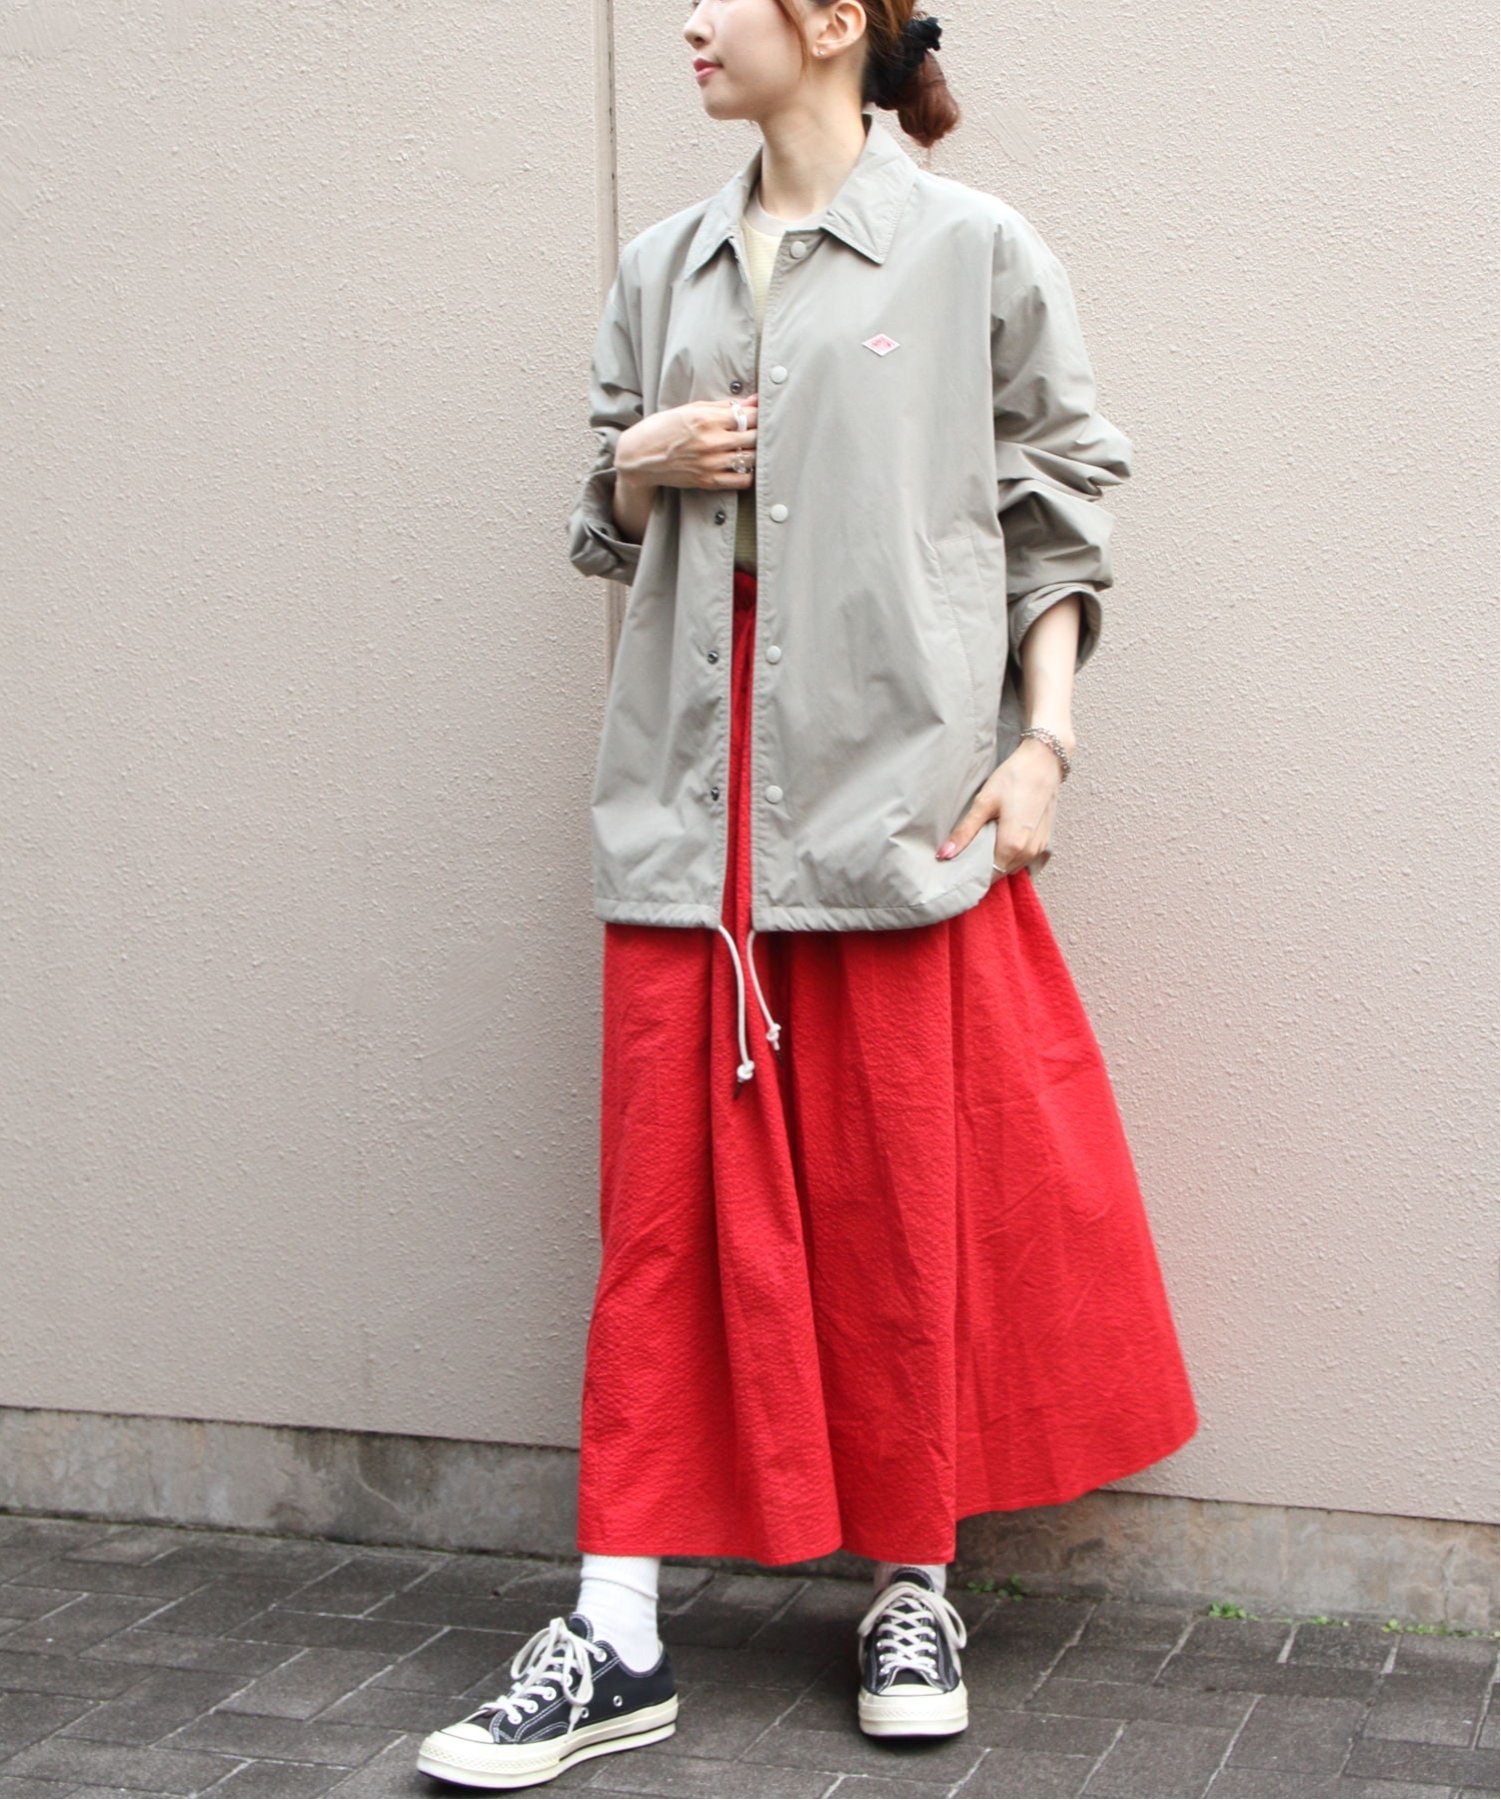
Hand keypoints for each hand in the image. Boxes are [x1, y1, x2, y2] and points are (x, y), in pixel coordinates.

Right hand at [616, 395, 757, 491]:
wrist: (639, 457)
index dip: (758, 414)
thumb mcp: (690, 409)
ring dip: (755, 452)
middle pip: (755, 436)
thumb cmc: (663, 429)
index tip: (758, 415)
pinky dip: (748, 473)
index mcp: (707, 419)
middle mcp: (712, 442)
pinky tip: (743, 466)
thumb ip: (723, 405)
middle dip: (759, 432)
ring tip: (749, 447)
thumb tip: (752, 400)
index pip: (749, 415)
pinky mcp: (708, 481)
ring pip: (752, 458)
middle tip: (758, 431)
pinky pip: (742, 480)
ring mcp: (711, 464)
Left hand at [935, 736, 1070, 874]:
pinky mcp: (1045, 840)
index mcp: (1012, 846)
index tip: (959, 868)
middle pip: (1001, 872)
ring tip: (983, 844)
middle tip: (967, 854)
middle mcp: (1028, 852)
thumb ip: (965, 832)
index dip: (974, 875)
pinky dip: (1012, 853)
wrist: (1045, 761)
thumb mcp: (984, 803)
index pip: (989, 876)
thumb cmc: (1014, 778)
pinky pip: (1024, 857)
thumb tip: (943, 855)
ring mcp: (1040, 847)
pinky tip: (1001, 838)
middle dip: (985, 868)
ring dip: (999, 861)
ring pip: (1013, 865)